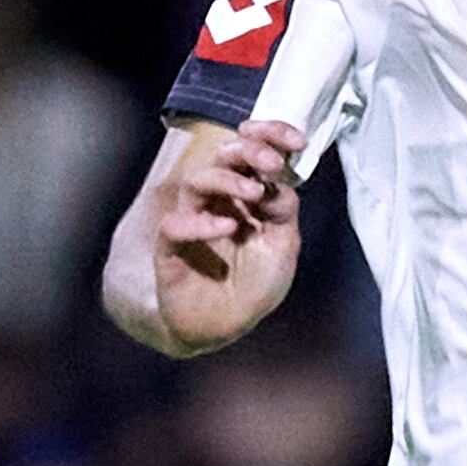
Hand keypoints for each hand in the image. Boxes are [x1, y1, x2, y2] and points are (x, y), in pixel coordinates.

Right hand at [119, 118, 301, 356]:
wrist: (223, 328)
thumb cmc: (254, 285)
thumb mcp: (283, 246)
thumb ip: (283, 209)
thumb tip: (279, 178)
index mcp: (249, 196)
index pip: (255, 153)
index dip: (272, 137)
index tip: (295, 140)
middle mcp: (220, 202)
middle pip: (225, 158)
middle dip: (249, 152)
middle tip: (271, 163)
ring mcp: (193, 220)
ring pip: (197, 181)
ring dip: (226, 180)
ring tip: (253, 193)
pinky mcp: (171, 248)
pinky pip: (174, 225)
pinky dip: (199, 224)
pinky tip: (226, 229)